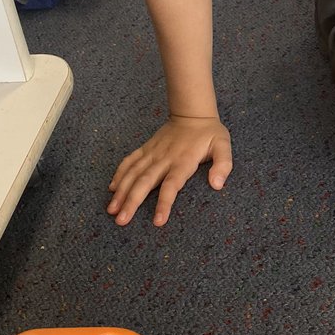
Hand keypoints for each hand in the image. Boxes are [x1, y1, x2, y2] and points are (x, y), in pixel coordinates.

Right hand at [107, 115, 231, 227]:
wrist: (192, 113)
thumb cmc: (209, 134)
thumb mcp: (223, 146)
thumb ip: (223, 165)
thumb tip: (217, 185)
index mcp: (183, 161)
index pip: (171, 185)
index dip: (164, 203)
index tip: (157, 221)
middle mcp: (164, 158)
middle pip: (145, 182)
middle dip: (132, 202)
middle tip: (121, 220)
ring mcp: (152, 153)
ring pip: (133, 173)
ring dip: (121, 191)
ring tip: (112, 209)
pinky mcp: (146, 148)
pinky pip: (130, 161)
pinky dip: (120, 173)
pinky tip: (112, 188)